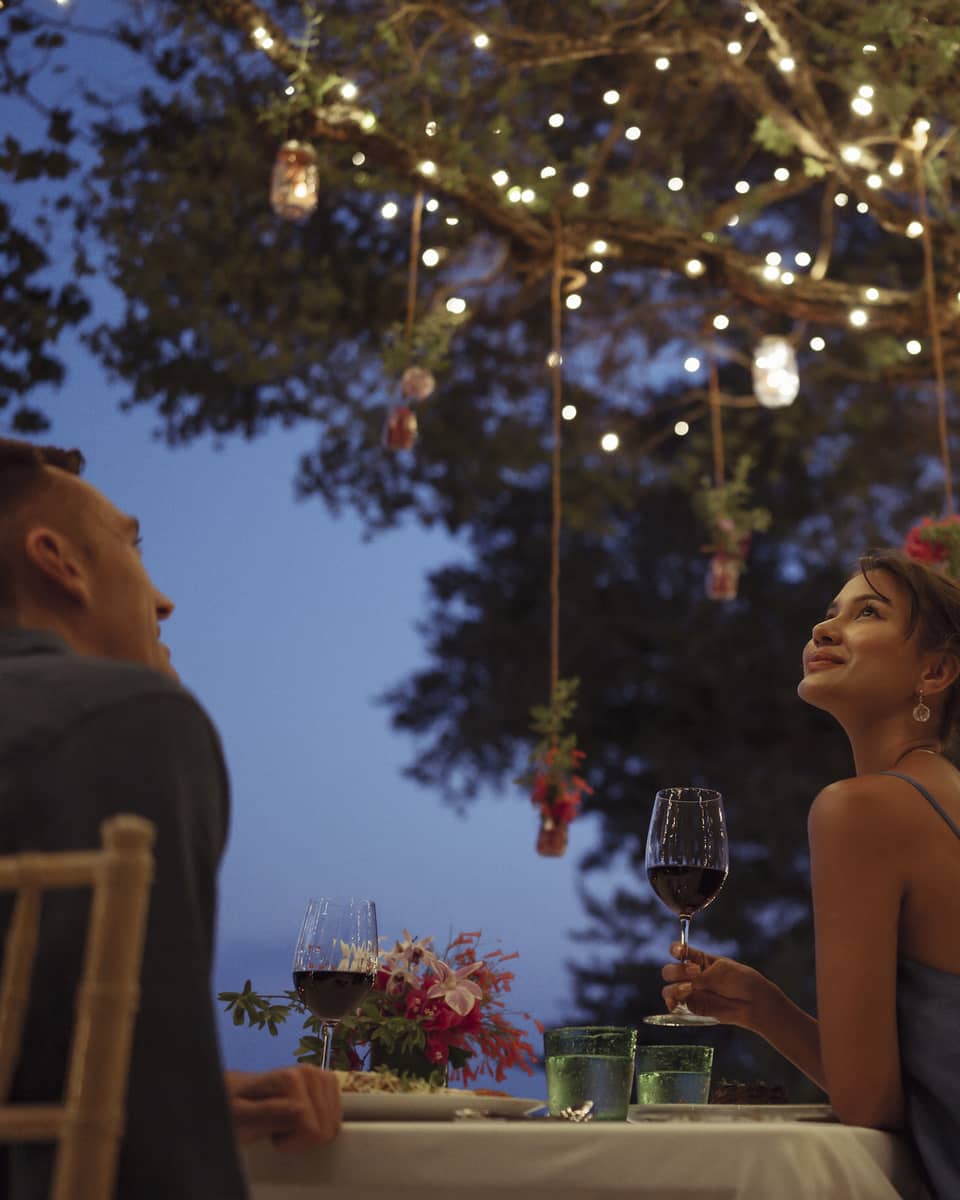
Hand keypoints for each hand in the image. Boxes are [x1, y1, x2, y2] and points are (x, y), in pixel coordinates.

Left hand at [225, 1066, 341, 1149]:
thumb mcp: (241, 1115)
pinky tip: (303, 1120)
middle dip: (302, 1138)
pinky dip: (321, 1126)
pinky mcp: (329, 1083)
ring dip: (311, 1132)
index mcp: (291, 1078)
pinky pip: (336, 1118)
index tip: (272, 1137)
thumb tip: (300, 1110)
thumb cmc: (237, 1107)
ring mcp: (322, 1076)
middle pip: (325, 1128)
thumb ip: (268, 1113)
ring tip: (289, 1124)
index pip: (312, 1128)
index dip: (291, 1143)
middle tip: (280, 1130)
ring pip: (333, 1125)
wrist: (240, 1091)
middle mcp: (310, 1072)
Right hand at [660, 942, 772, 1030]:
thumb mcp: (721, 971)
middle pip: (670, 971)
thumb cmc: (740, 981)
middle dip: (678, 971)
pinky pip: (674, 1006)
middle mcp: (690, 975)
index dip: (675, 950)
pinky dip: (671, 1005)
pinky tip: (677, 1003)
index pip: (678, 951)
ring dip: (675, 988)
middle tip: (695, 974)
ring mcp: (690, 992)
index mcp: (697, 959)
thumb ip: (702, 976)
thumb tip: (686, 984)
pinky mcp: (692, 1008)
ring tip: (690, 989)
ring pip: (668, 989)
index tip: (680, 952)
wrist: (753, 1001)